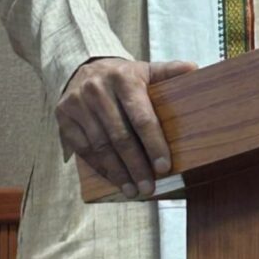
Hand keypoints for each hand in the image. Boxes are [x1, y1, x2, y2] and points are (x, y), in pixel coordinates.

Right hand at [56, 57, 196, 198]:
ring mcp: (77, 105)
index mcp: (123, 78)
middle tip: (149, 187)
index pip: (141, 116)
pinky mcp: (64, 119)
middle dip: (136, 165)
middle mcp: (97, 90)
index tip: (164, 166)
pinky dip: (101, 168)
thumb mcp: (146, 70)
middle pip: (120, 136)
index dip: (153, 143)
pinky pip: (84, 150)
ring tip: (133, 190)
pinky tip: (115, 179)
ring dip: (118, 172)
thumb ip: (169, 71)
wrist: (82, 67)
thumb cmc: (122, 76)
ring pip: (101, 146)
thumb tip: (194, 69)